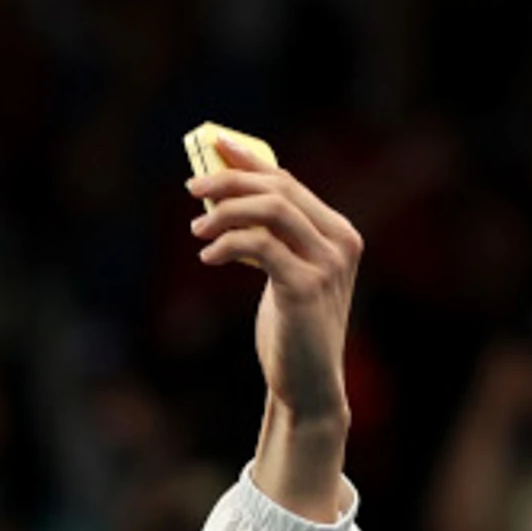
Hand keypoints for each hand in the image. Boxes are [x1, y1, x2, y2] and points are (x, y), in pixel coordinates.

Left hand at [188, 141, 362, 516]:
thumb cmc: (290, 329)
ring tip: (196, 231)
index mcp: (338, 232)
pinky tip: (208, 256)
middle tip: (191, 189)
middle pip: (279, 189)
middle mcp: (340, 241)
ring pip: (272, 210)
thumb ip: (269, 240)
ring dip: (225, 212)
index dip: (249, 161)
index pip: (289, 182)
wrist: (308, 383)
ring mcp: (327, 263)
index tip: (213, 147)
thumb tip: (224, 202)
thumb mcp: (283, 275)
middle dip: (230, 182)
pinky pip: (261, 247)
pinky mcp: (305, 286)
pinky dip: (228, 243)